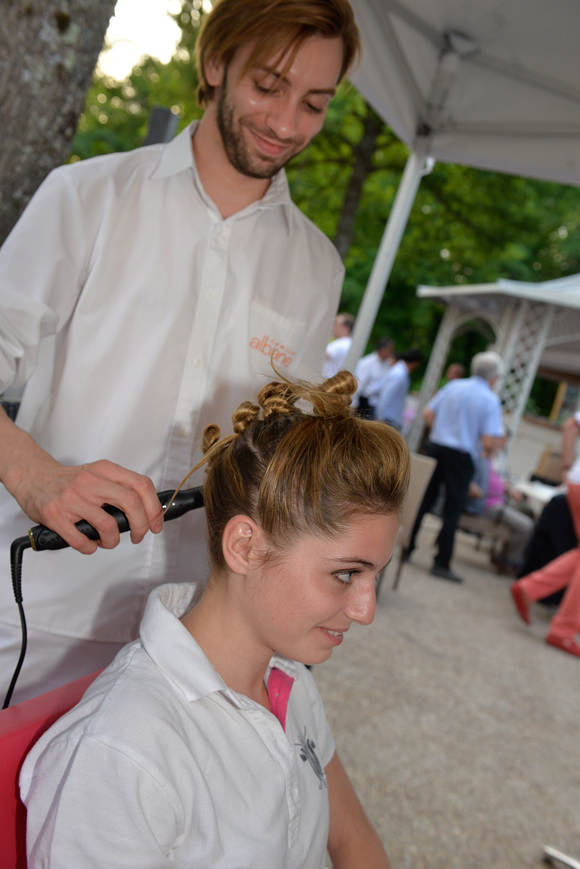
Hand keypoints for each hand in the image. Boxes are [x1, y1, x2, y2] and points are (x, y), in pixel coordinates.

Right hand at [10, 454, 162, 554]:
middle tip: (137, 536)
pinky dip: (90, 548)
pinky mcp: (56, 516)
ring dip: (113, 541)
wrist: (33, 477)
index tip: (155, 523)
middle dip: (140, 526)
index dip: (154, 507)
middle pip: (131, 503)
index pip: (141, 485)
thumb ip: (120, 488)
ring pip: (108, 526)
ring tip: (108, 541)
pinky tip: (89, 544)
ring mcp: (72, 498)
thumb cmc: (69, 481)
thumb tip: (147, 512)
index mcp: (104, 470)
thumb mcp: (98, 474)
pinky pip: (82, 540)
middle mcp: (90, 482)